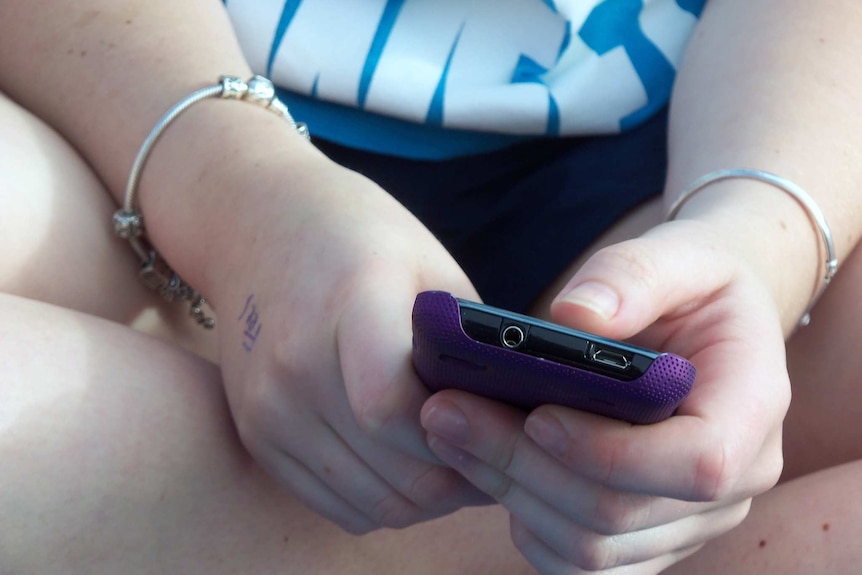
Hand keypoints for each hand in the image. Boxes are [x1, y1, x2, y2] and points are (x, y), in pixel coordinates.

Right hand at [209, 158, 489, 532]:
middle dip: (459, 480)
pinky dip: (384, 501)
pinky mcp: (257, 436)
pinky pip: (338, 506)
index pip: (392, 407)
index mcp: (348, 304)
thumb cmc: (363, 239)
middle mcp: (293, 364)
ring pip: (372, 505)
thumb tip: (519, 421)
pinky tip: (409, 466)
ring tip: (458, 465)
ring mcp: (267, 408)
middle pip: (393, 472)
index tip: (496, 428)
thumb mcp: (431, 269)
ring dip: (427, 499)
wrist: (261, 224)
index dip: (456, 435)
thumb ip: (469, 346)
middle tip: (499, 462)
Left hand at [421, 219, 789, 573]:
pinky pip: (582, 562)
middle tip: (445, 413)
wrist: (706, 324)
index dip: (607, 450)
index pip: (696, 464)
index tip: (535, 413)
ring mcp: (689, 519)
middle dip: (521, 465)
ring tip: (450, 431)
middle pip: (619, 514)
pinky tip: (486, 466)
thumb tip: (574, 315)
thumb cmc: (695, 286)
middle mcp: (732, 482)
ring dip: (509, 494)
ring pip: (591, 549)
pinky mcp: (648, 533)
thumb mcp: (679, 255)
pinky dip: (526, 523)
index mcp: (751, 410)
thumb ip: (632, 275)